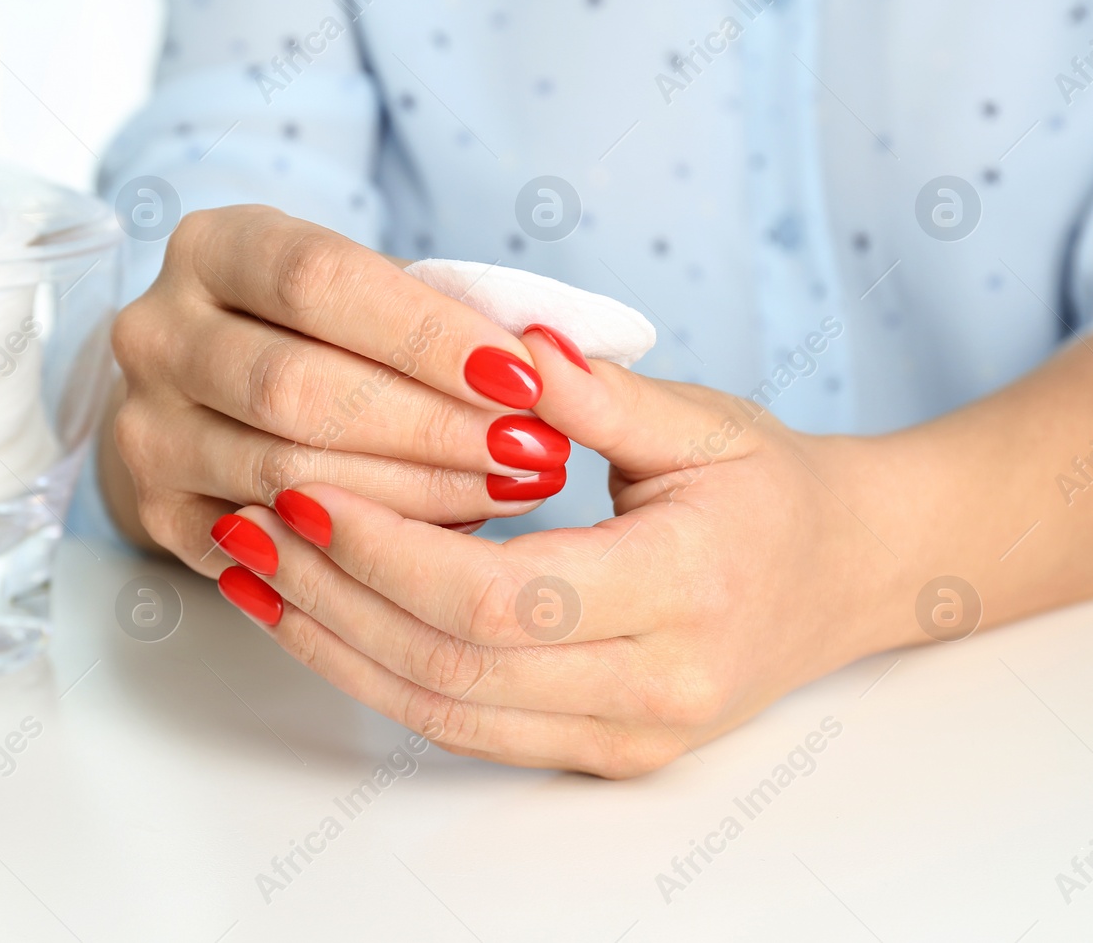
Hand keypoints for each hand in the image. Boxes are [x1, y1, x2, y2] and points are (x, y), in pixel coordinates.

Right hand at [106, 205, 574, 572]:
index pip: (320, 281)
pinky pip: (268, 546)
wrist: (215, 391)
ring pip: (284, 475)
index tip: (523, 376)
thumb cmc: (324, 332)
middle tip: (532, 452)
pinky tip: (444, 541)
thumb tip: (561, 357)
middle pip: (294, 387)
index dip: (427, 333)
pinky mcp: (157, 514)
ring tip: (507, 493)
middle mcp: (155, 333)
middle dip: (430, 425)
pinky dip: (363, 547)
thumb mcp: (370, 291)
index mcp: (212, 248)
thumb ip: (450, 309)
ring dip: (413, 494)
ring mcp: (145, 428)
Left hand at [207, 327, 915, 775]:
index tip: (302, 487)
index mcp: (688, 590)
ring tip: (253, 574)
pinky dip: (377, 676)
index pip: (501, 595)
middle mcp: (659, 687)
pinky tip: (317, 618)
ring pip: (444, 713)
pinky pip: (463, 729)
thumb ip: (592, 392)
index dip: (387, 549)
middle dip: (333, 597)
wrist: (845, 576)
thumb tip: (496, 337)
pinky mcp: (601, 754)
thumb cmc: (770, 489)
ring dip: (334, 646)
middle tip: (246, 527)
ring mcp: (630, 737)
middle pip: (454, 664)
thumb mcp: (699, 420)